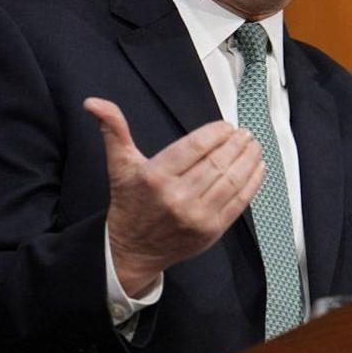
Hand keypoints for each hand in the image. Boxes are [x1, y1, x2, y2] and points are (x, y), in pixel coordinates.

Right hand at [83, 97, 263, 294]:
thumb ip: (113, 131)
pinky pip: (239, 203)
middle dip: (237, 144)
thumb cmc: (129, 202)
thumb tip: (93, 102)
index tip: (227, 126)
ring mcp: (197, 216)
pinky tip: (258, 168)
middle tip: (245, 133)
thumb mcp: (120, 165)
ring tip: (254, 146)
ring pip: (232, 181)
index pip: (196, 147)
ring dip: (248, 160)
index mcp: (156, 177)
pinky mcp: (211, 231)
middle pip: (217, 162)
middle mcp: (177, 197)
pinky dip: (252, 183)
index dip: (217, 133)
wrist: (131, 250)